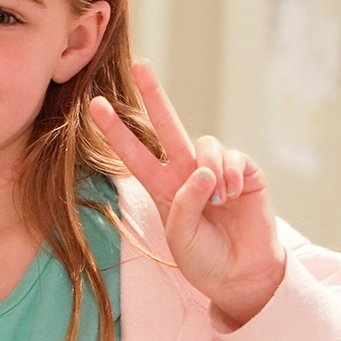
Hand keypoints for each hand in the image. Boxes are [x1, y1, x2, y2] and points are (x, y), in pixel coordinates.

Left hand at [89, 61, 284, 326]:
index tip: (94, 105)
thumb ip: (183, 204)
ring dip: (208, 167)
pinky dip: (231, 175)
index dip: (115, 129)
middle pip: (166, 125)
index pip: (133, 152)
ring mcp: (215, 170)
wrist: (242, 276)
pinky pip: (233, 158)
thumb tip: (202, 170)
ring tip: (217, 198)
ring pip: (204, 142)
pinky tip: (232, 195)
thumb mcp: (180, 237)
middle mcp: (185, 172)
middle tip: (141, 65)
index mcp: (161, 186)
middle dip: (154, 94)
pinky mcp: (246, 172)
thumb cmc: (204, 259)